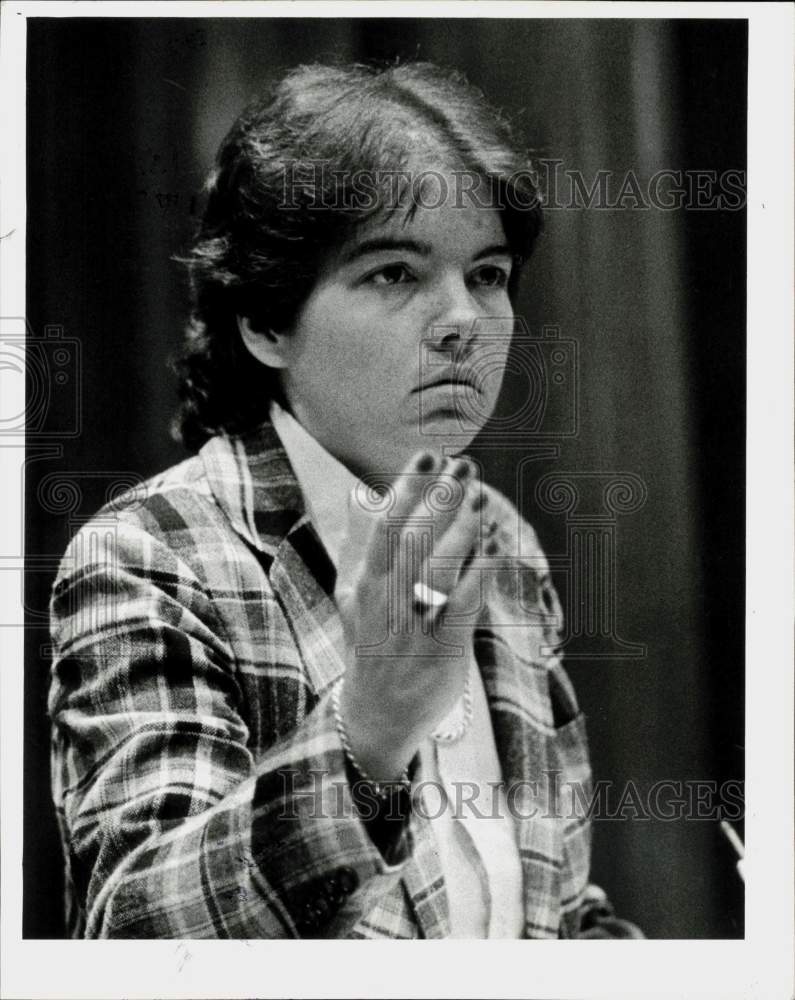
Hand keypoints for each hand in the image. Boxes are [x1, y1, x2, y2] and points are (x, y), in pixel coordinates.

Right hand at [334, 450, 489, 781]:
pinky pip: (464, 605)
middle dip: (439, 500)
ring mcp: (414, 627)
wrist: (376, 714)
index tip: (427, 456)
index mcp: (365, 584)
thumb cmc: (369, 643)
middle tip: (464, 465)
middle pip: (413, 541)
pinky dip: (479, 573)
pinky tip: (495, 546)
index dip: (407, 489)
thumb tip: (357, 493)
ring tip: (480, 497)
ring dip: (461, 530)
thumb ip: (356, 541)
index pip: (384, 527)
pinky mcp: (443, 651)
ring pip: (437, 570)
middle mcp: (386, 602)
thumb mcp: (351, 593)